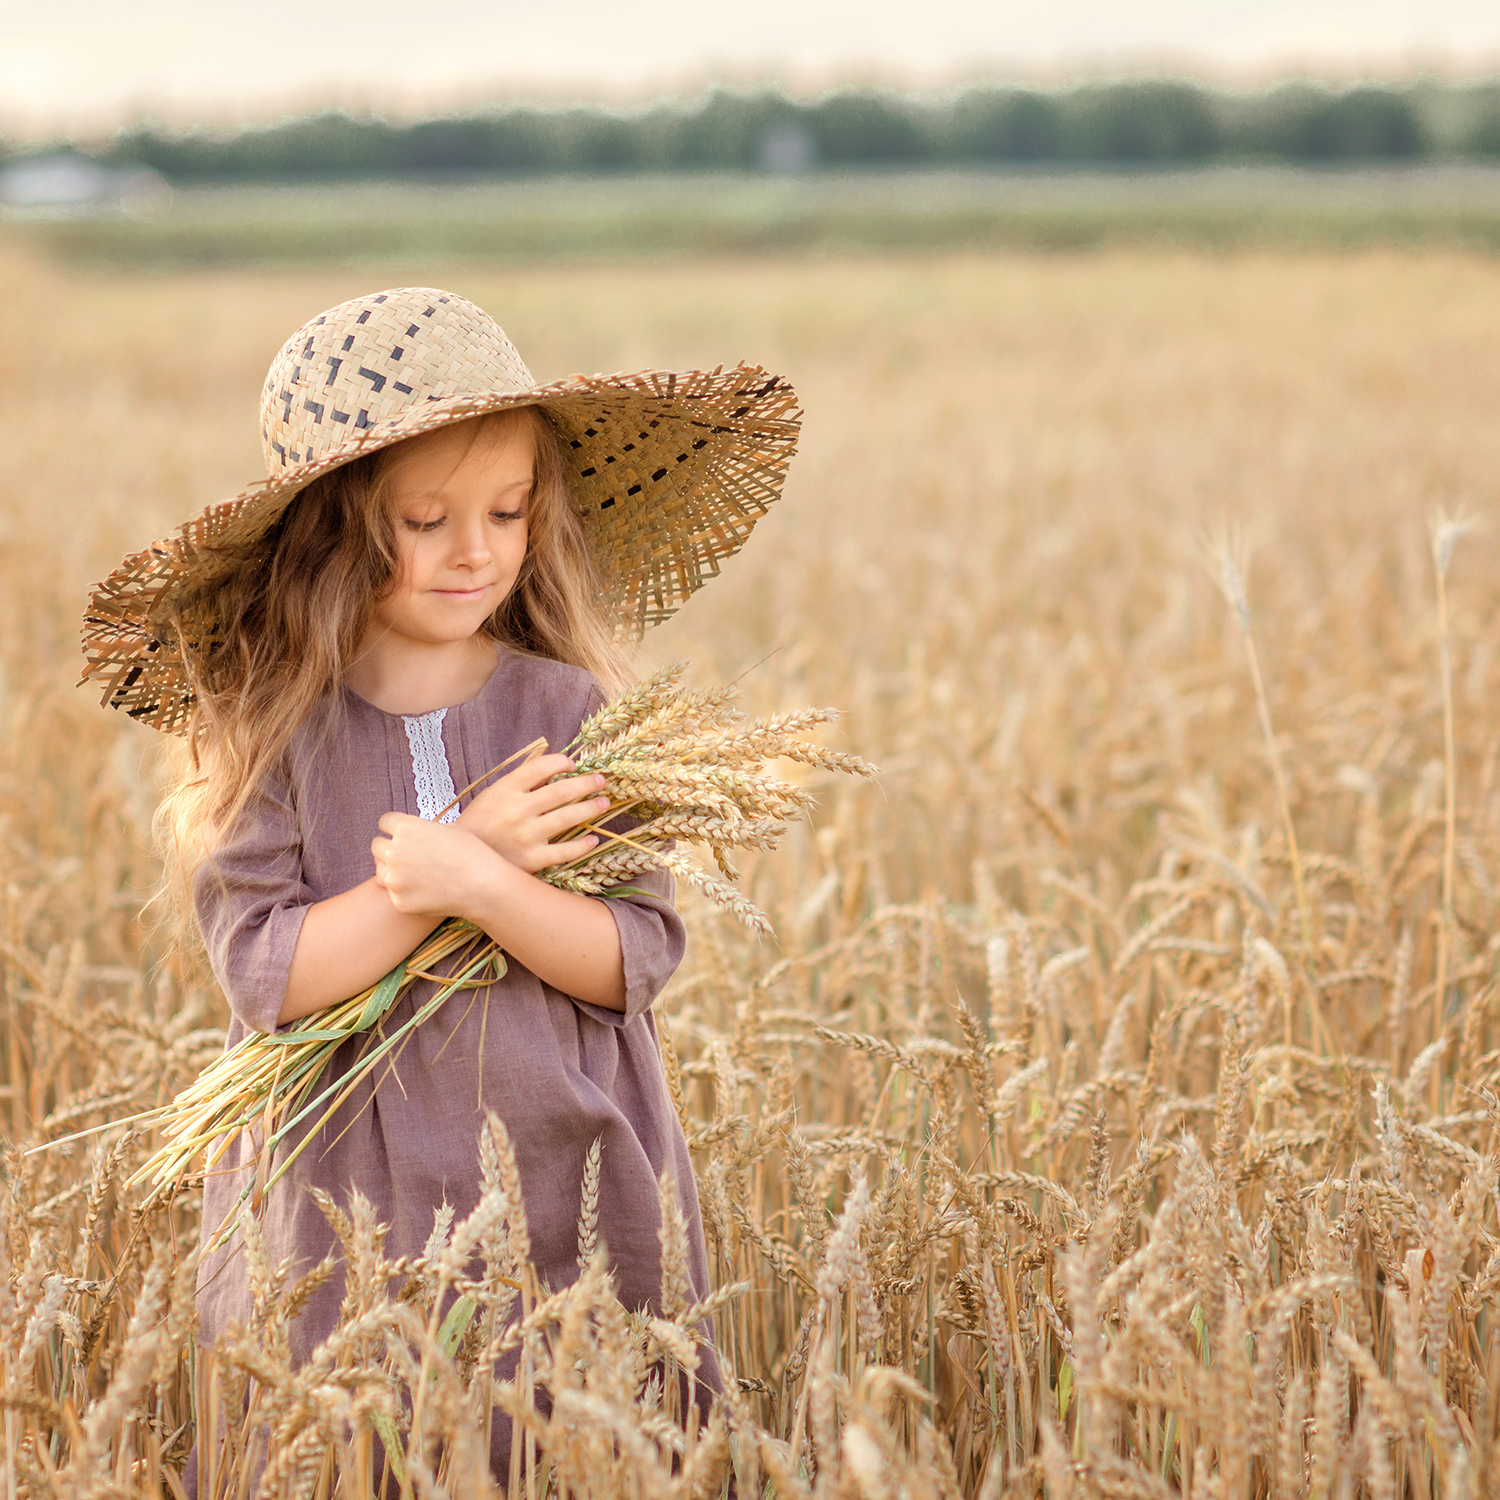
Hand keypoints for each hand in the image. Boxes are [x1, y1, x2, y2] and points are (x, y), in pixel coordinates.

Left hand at [371, 814, 502, 917]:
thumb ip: (423, 830)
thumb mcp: (449, 829)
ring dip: (392, 870)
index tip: (400, 833)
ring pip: (381, 870)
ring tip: (416, 873)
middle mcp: (395, 851)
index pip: (385, 822)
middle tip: (407, 855)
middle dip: (389, 848)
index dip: (394, 827)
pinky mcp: (399, 901)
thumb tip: (412, 836)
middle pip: (377, 845)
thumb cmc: (472, 853)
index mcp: (406, 828)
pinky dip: (406, 891)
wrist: (483, 886)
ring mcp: (395, 879)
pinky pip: (394, 893)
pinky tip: (426, 890)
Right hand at [456, 752, 608, 872]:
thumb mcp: (493, 796)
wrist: (460, 863)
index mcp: (504, 790)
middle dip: (586, 784)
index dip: (560, 762)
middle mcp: (516, 810)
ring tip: (603, 802)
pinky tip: (593, 839)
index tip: (572, 764)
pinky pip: (564, 851)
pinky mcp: (531, 860)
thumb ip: (520, 783)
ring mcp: (525, 836)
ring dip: (590, 808)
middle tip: (600, 780)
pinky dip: (582, 845)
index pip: (540, 767)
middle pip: (561, 791)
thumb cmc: (480, 825)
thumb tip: (553, 768)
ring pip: (567, 818)